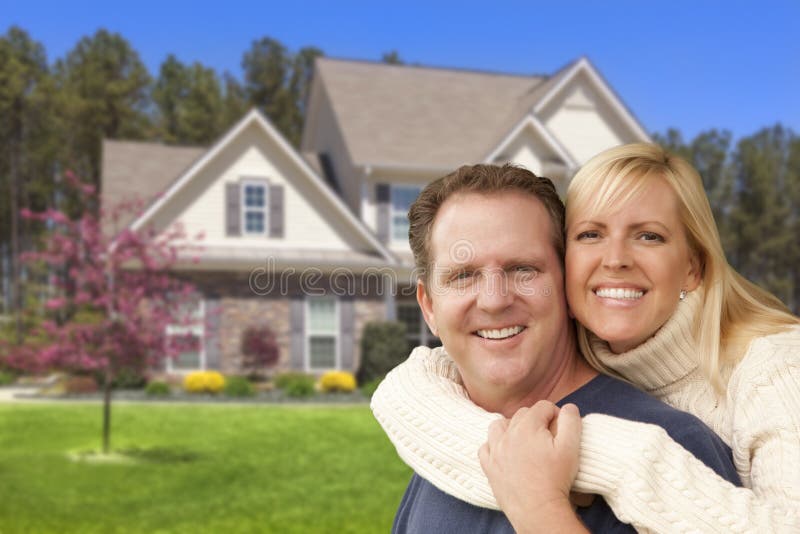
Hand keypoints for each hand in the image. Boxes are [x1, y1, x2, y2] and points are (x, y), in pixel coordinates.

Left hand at [479, 401, 586, 532]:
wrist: (538, 510)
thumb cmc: (556, 479)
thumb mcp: (571, 447)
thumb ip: (571, 422)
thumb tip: (569, 407)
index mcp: (528, 426)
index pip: (542, 406)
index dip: (555, 413)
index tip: (561, 428)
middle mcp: (507, 434)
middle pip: (522, 414)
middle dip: (535, 420)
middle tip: (547, 437)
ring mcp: (495, 450)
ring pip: (499, 426)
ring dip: (511, 427)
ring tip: (524, 440)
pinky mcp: (489, 467)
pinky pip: (485, 447)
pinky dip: (493, 446)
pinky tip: (505, 453)